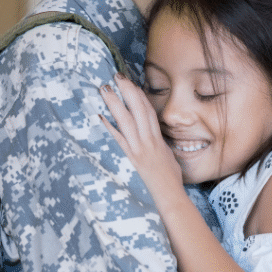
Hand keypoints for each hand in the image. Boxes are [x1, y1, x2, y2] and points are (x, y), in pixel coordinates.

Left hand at [99, 74, 183, 196]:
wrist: (168, 194)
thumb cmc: (170, 177)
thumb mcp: (167, 155)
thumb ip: (158, 143)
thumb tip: (150, 135)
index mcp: (157, 138)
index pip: (148, 110)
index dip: (138, 94)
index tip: (130, 83)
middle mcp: (148, 140)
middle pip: (137, 109)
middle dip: (126, 91)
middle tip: (115, 77)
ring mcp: (138, 148)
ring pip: (126, 120)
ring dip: (114, 103)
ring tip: (105, 90)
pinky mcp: (130, 158)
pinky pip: (118, 139)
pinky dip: (109, 127)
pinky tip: (100, 116)